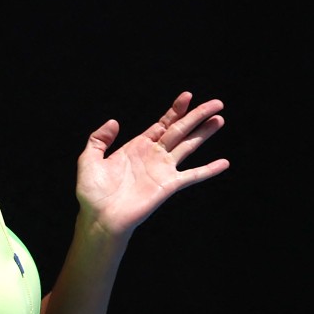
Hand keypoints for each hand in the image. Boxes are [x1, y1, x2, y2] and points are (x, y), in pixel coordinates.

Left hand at [75, 91, 228, 236]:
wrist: (100, 218)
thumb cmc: (93, 193)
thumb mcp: (89, 160)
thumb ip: (99, 139)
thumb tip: (114, 122)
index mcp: (137, 147)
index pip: (162, 124)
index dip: (175, 110)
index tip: (187, 96)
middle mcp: (153, 156)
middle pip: (180, 130)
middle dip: (197, 115)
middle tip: (217, 102)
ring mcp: (162, 170)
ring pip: (188, 146)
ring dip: (205, 133)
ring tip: (220, 119)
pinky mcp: (168, 186)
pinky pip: (192, 175)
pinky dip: (208, 170)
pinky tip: (224, 163)